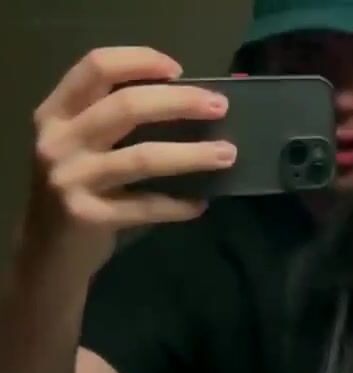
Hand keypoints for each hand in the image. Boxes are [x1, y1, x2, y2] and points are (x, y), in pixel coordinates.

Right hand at [27, 46, 236, 269]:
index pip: (96, 67)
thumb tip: (189, 104)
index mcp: (55, 113)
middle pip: (126, 107)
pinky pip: (146, 206)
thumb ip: (114, 123)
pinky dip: (178, 205)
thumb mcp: (80, 147)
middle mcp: (59, 140)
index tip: (179, 70)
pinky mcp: (89, 216)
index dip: (140, 60)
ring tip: (227, 154)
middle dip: (180, 102)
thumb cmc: (77, 191)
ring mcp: (71, 179)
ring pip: (142, 157)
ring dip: (192, 154)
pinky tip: (200, 204)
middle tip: (220, 107)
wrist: (47, 253)